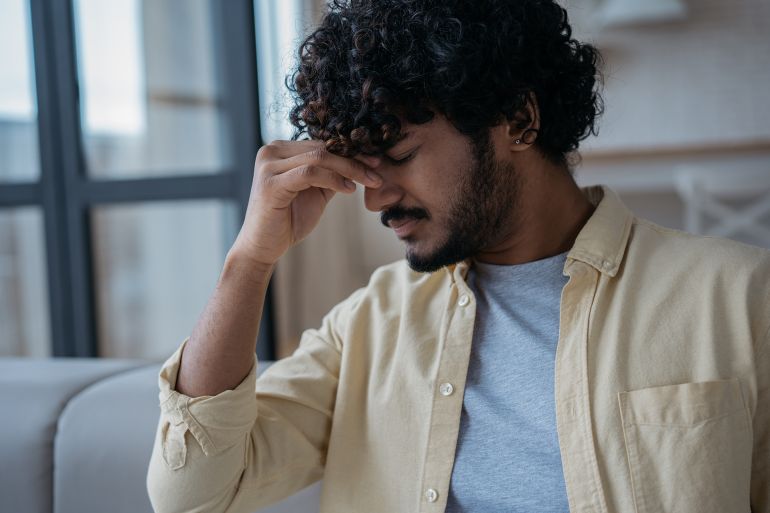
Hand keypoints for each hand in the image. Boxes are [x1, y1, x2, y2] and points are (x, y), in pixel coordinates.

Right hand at [231, 140, 382, 266]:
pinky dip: (334, 180)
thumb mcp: (315, 192)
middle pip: (322, 147)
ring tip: (370, 181)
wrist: (263, 247)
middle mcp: (271, 151)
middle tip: (378, 169)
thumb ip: (331, 175)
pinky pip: (310, 173)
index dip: (351, 150)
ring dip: (349, 169)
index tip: (376, 161)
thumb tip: (361, 162)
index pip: (322, 143)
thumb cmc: (287, 220)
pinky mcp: (270, 183)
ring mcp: (268, 165)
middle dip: (355, 158)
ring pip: (318, 157)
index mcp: (280, 150)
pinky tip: (349, 190)